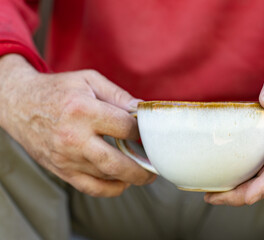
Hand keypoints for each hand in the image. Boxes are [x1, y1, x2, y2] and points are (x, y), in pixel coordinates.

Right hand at [0, 54, 155, 196]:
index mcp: (83, 111)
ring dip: (130, 177)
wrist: (19, 104)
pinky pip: (90, 187)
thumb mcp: (89, 81)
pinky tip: (122, 182)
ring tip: (142, 171)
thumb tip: (143, 109)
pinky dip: (111, 189)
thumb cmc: (58, 90)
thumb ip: (118, 95)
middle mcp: (73, 138)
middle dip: (143, 169)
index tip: (148, 133)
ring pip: (106, 176)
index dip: (142, 131)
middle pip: (117, 162)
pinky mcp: (61, 170)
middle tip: (155, 168)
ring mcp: (66, 158)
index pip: (125, 128)